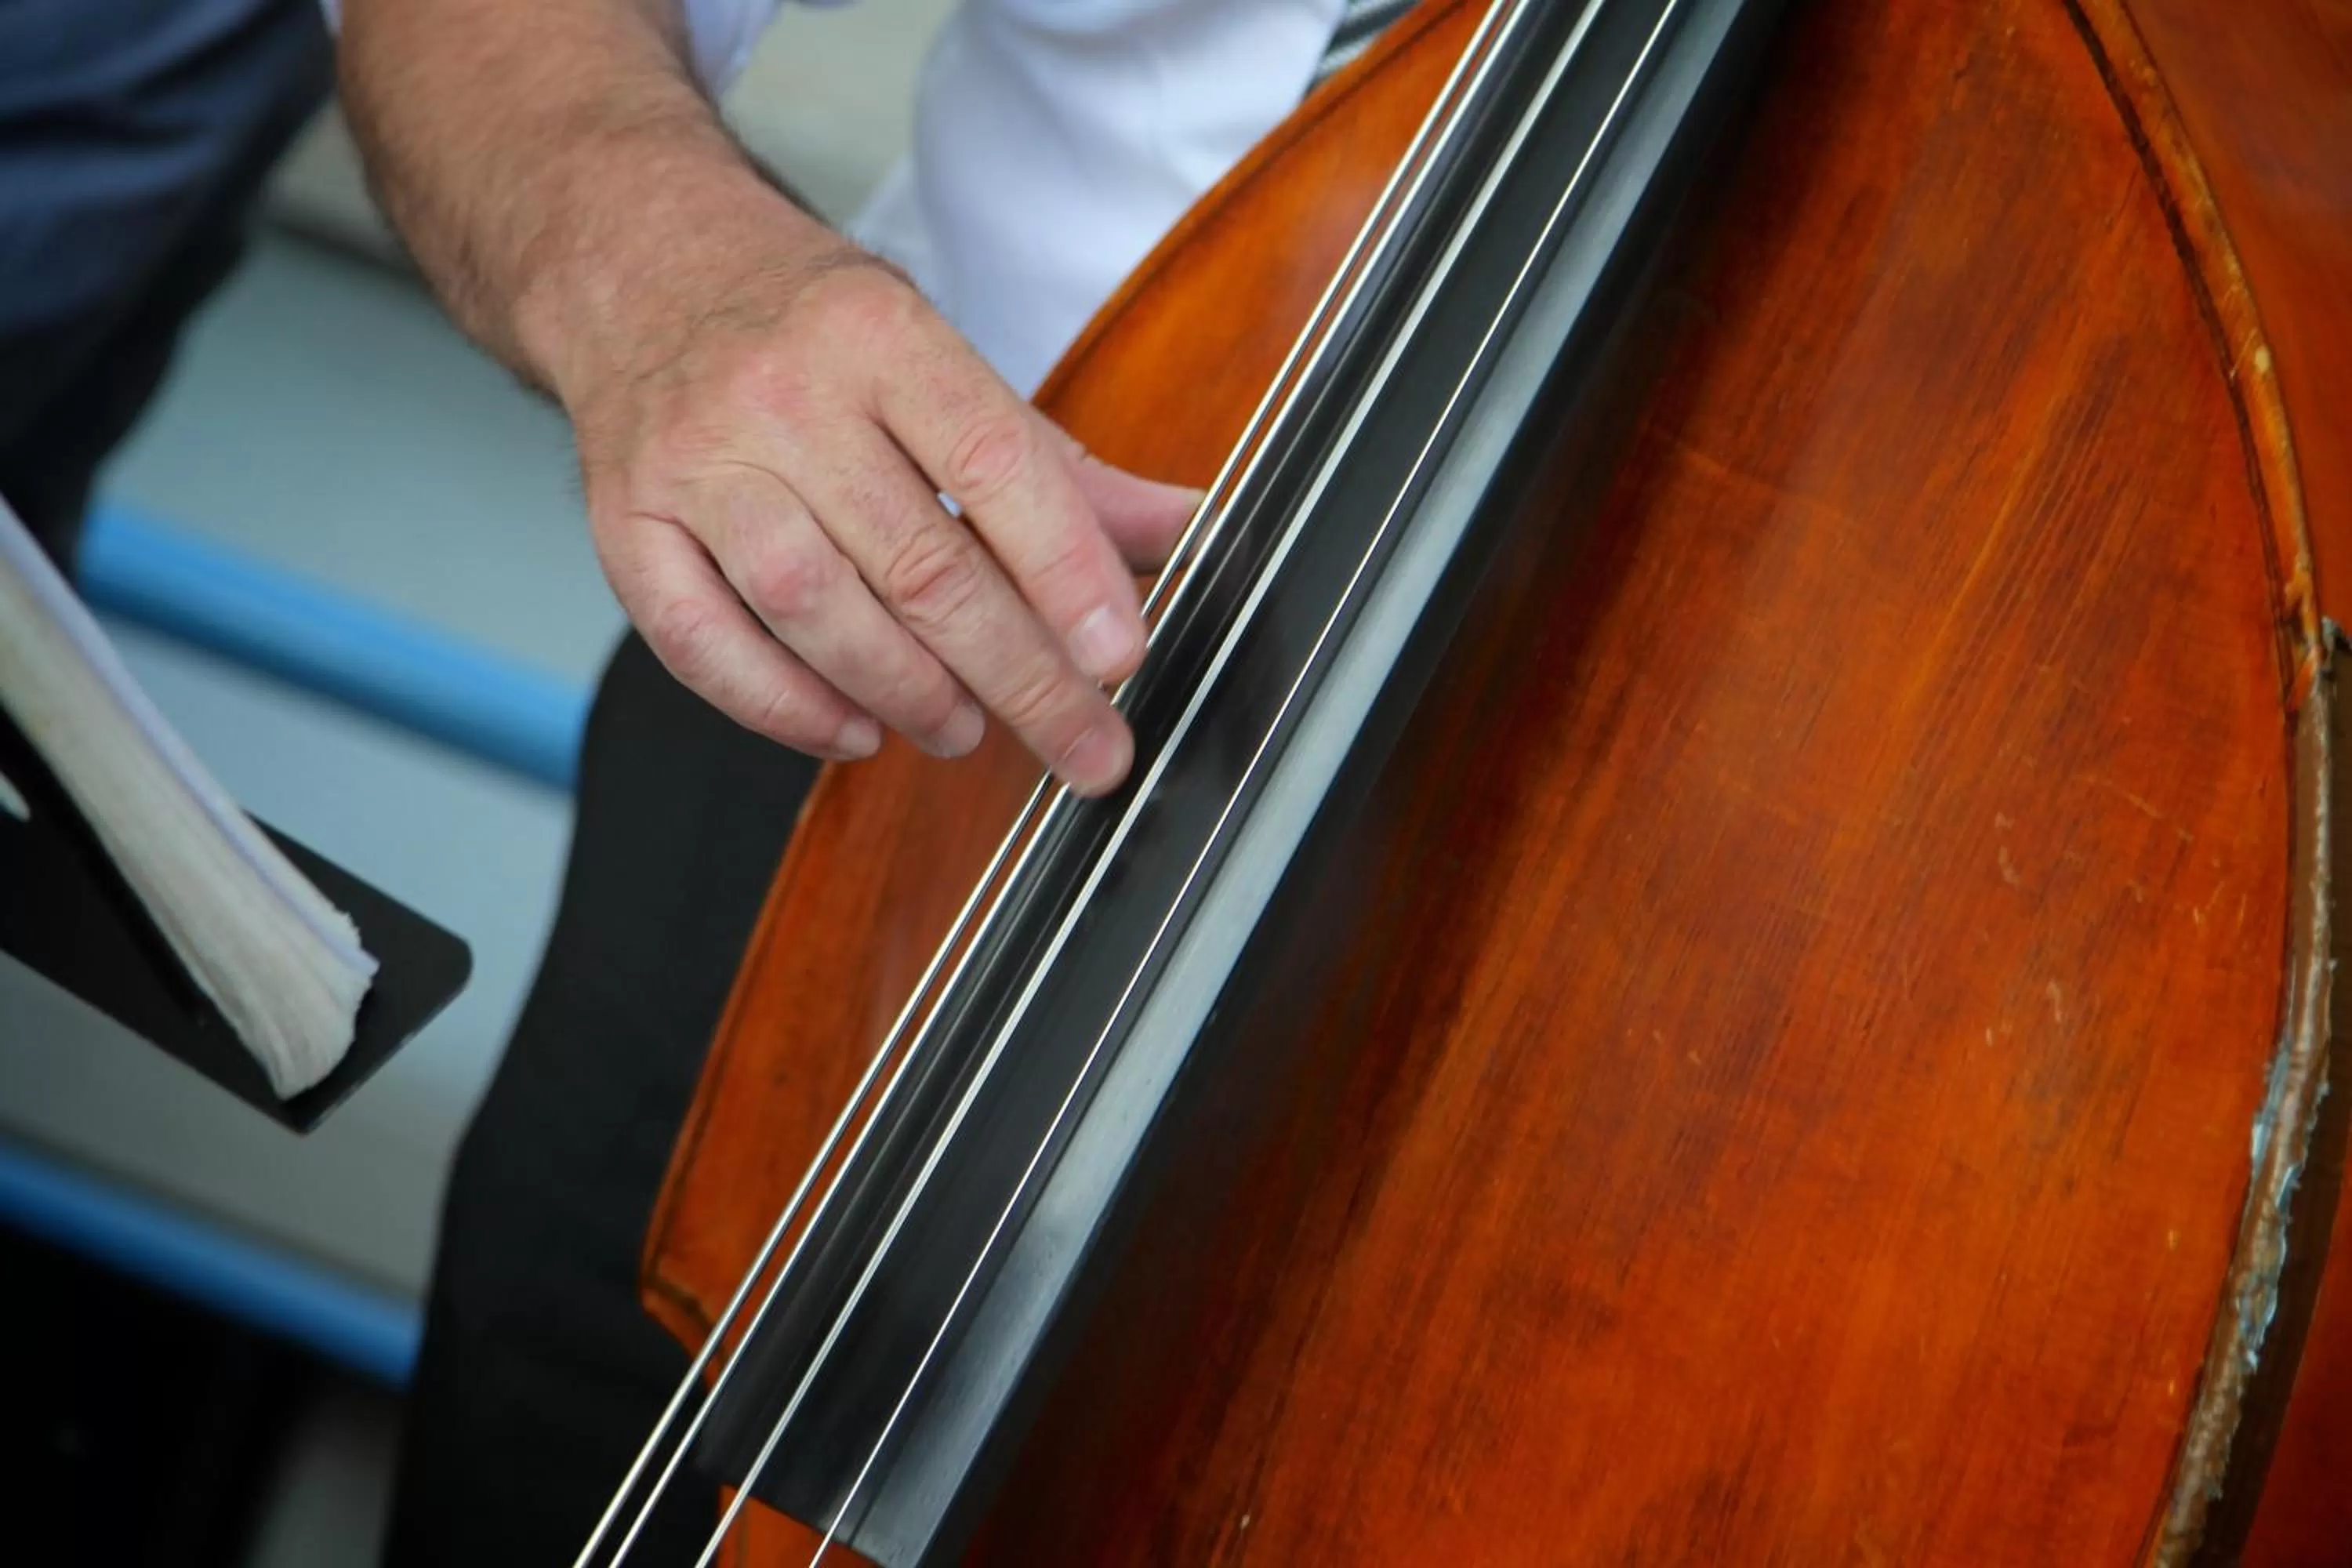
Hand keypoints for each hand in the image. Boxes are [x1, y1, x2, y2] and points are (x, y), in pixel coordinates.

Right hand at [555, 199, 1196, 795]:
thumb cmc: (809, 326)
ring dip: (907, 692)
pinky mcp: (624, 523)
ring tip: (965, 730)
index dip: (1066, 571)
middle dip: (1018, 674)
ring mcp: (693, 462)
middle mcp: (781, 395)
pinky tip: (852, 731)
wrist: (639, 264)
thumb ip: (1056, 465)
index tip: (1120, 655)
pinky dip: (783, 707)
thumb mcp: (940, 358)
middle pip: (916, 562)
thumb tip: (1181, 530)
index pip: (993, 462)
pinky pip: (698, 642)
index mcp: (879, 337)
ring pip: (812, 608)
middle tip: (1084, 745)